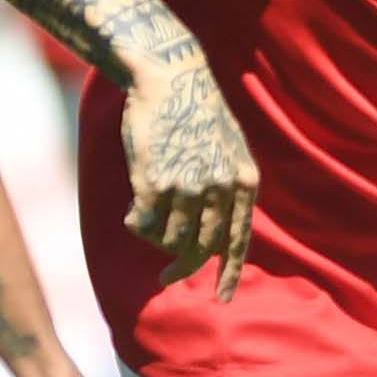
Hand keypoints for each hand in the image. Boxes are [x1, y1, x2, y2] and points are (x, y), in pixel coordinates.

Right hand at [118, 49, 259, 298]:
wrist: (169, 78)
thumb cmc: (196, 112)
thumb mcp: (230, 149)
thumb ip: (229, 189)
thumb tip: (222, 235)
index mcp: (243, 182)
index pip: (237, 241)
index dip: (228, 273)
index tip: (222, 299)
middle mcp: (219, 189)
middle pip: (200, 249)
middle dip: (181, 269)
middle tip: (165, 278)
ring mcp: (187, 187)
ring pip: (169, 239)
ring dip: (156, 238)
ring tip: (148, 222)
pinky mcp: (154, 182)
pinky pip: (142, 224)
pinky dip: (136, 225)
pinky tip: (133, 214)